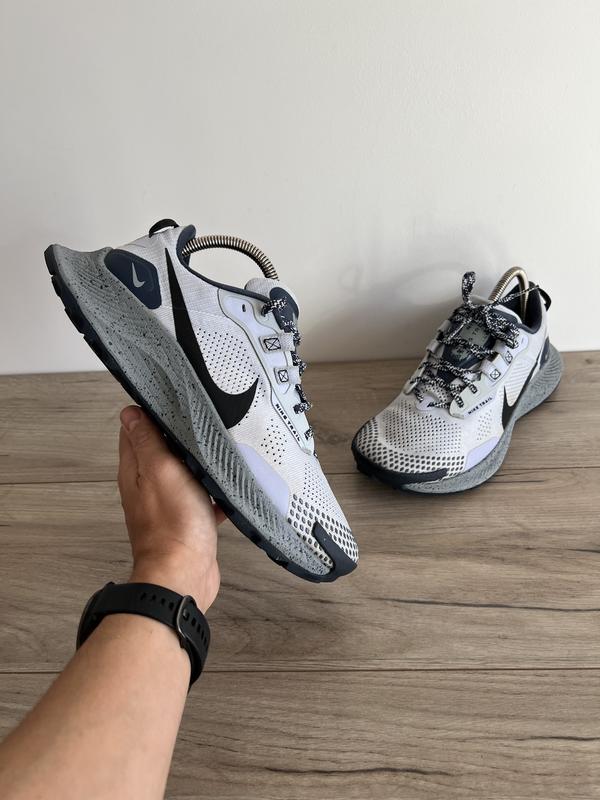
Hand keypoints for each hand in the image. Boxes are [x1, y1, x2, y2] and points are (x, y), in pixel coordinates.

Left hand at [118, 406, 223, 611]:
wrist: (184, 576)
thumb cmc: (173, 527)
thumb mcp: (160, 471)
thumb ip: (147, 441)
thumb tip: (130, 413)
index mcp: (136, 472)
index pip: (134, 432)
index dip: (148, 413)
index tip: (168, 400)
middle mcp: (149, 487)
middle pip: (160, 451)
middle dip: (177, 435)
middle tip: (199, 421)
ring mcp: (169, 505)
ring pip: (184, 474)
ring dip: (199, 463)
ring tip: (219, 449)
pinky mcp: (189, 521)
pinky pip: (202, 499)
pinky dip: (215, 492)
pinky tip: (231, 487)